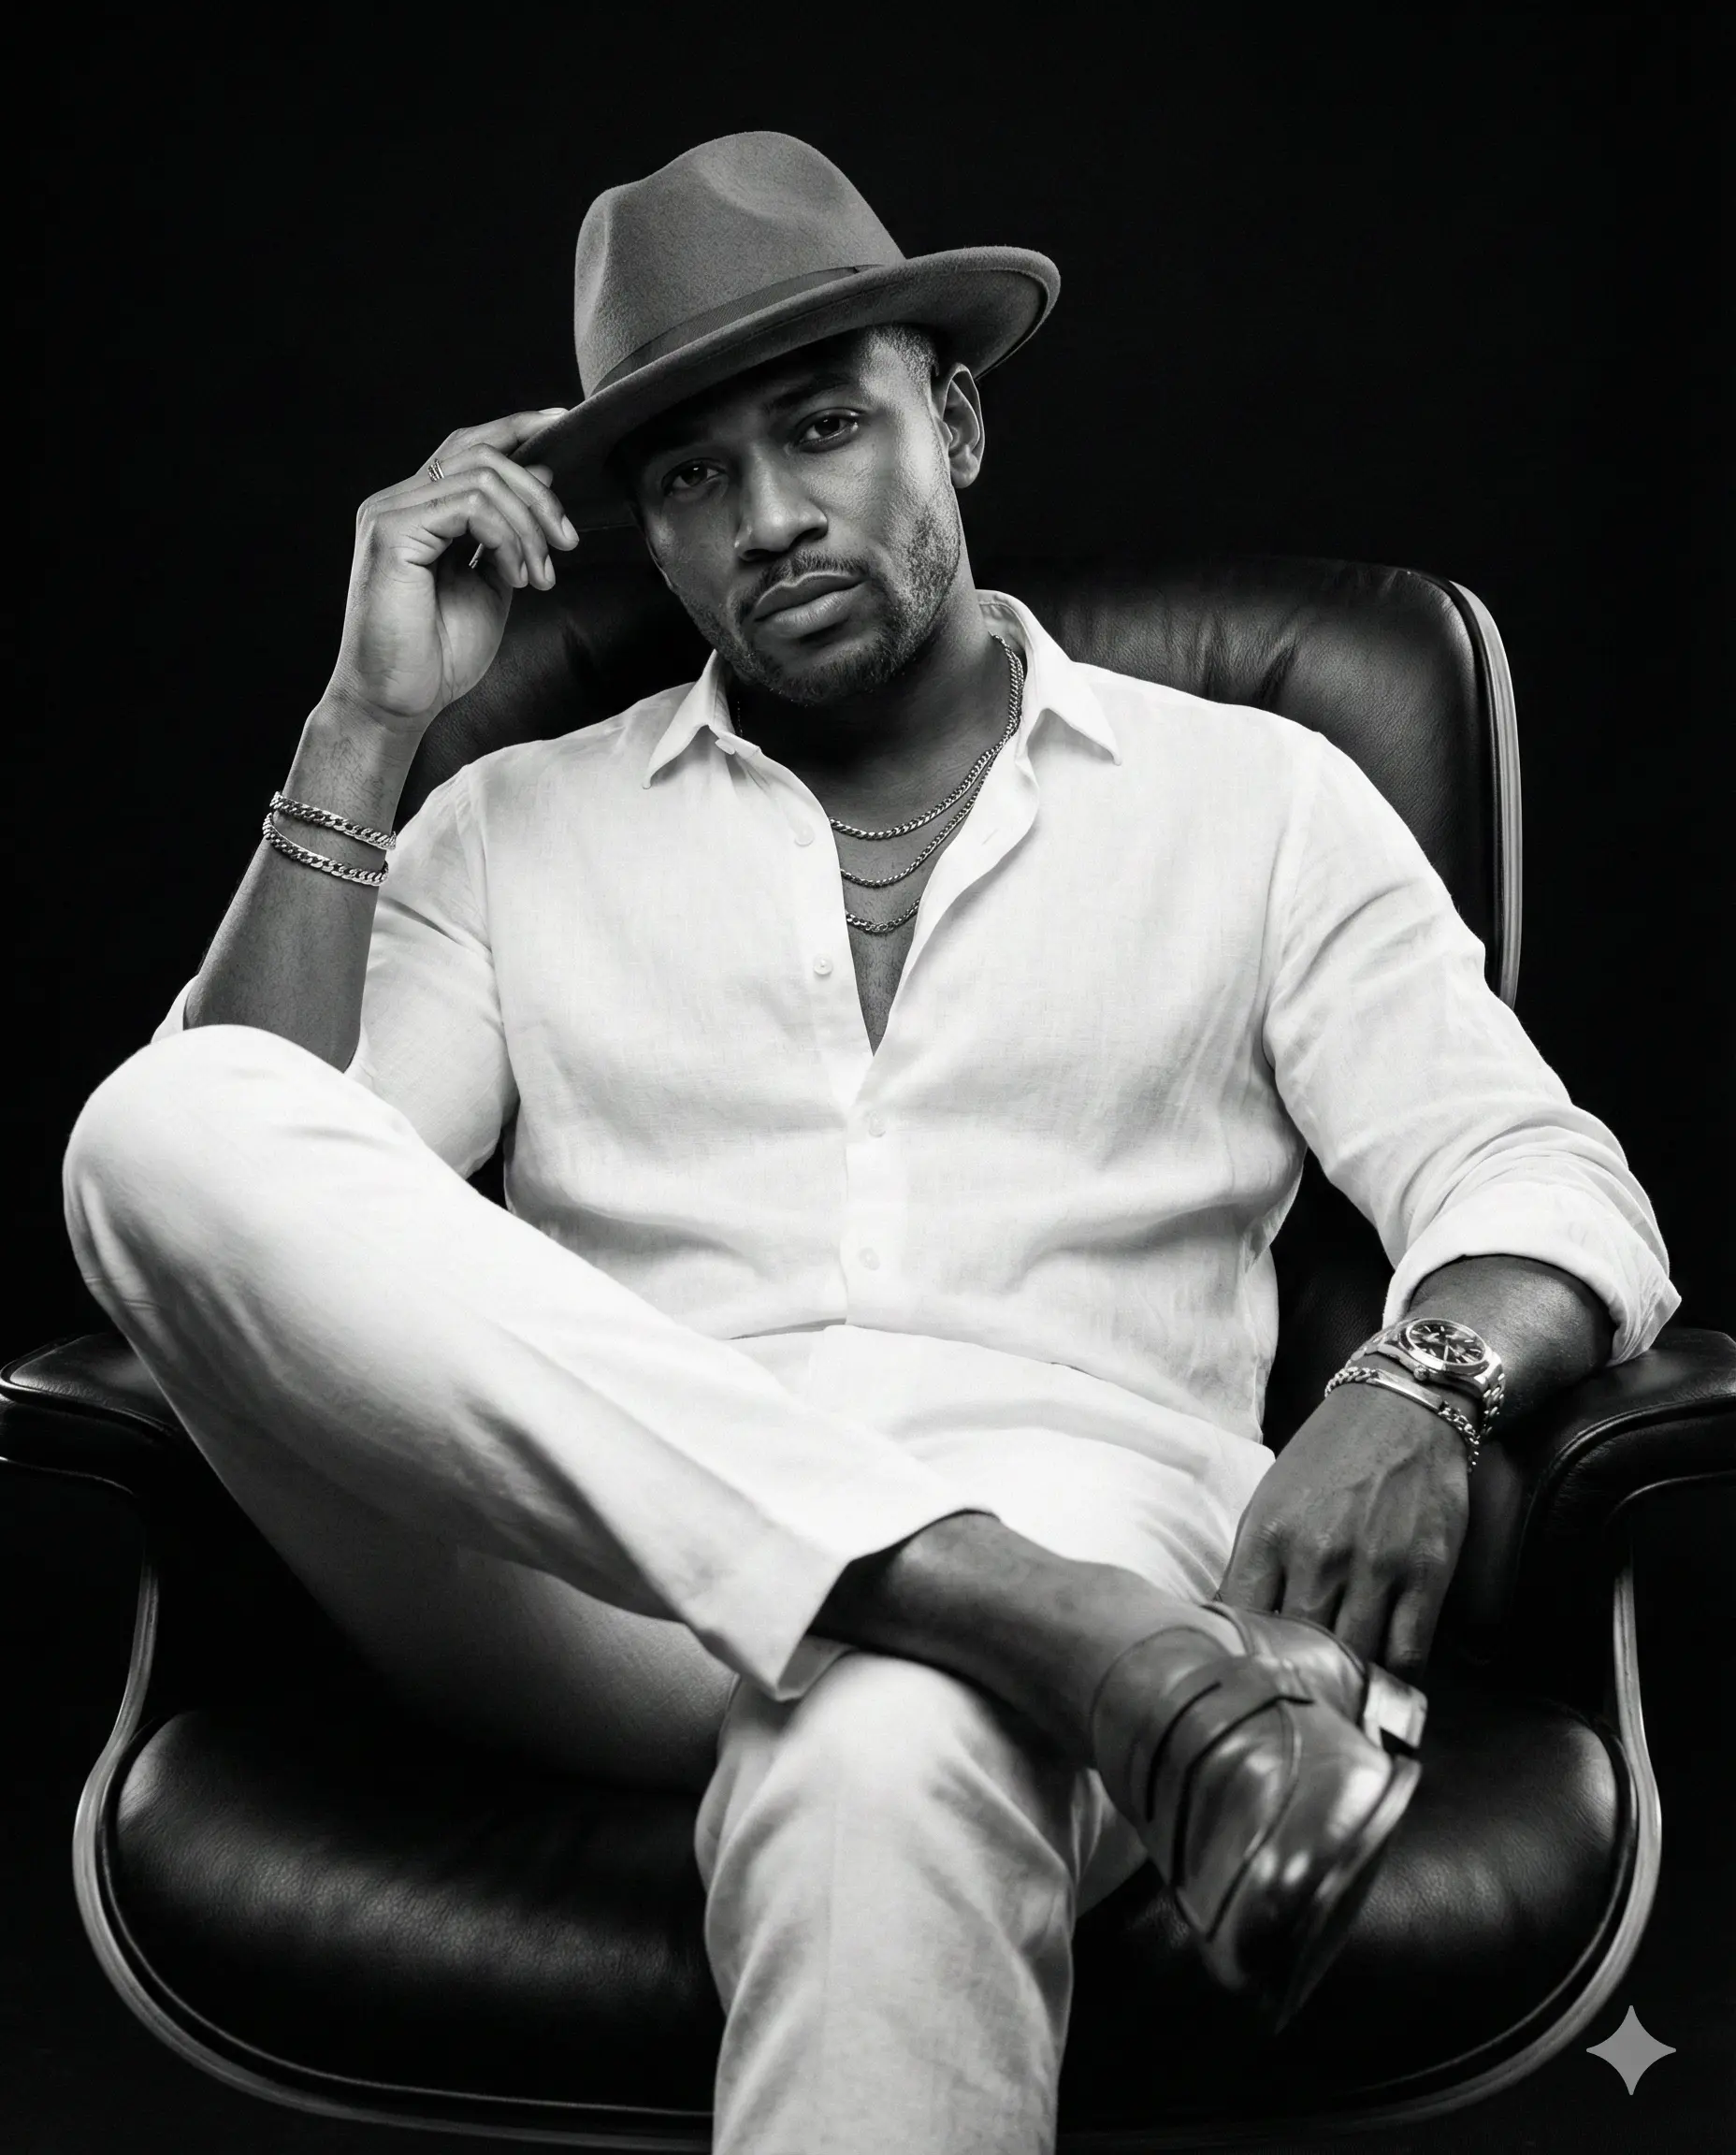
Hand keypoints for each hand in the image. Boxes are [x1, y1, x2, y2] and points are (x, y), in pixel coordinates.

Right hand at [322, 409, 580, 740]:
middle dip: (539, 494)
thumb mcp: (488, 587)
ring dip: (529, 524)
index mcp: (418, 509)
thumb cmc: (437, 655)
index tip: (563, 423)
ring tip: (541, 576)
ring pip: (482, 476)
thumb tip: (541, 480)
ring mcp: (389, 513)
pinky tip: (517, 576)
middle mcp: (398, 501)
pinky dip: (507, 538)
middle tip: (566, 543)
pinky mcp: (390, 532)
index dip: (516, 427)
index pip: (468, 447)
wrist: (398, 702)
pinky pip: (469, 505)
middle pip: (481, 453)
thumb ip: (508, 536)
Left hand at [1217, 1380, 1469, 1679]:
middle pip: (1299, 1649)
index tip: (1247, 1675)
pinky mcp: (1425, 1575)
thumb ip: (1253, 1566)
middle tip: (1296, 1701)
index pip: (1242, 1622)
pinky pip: (1408, 1653)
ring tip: (1339, 1702)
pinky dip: (1394, 1682)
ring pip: (1354, 1660)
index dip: (1243, 1656)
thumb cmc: (1327, 1458)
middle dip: (1296, 1677)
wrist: (1401, 1410)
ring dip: (1347, 1686)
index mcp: (1269, 1535)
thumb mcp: (1270, 1502)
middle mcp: (1319, 1554)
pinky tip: (1383, 1689)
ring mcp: (1376, 1567)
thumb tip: (1230, 1627)